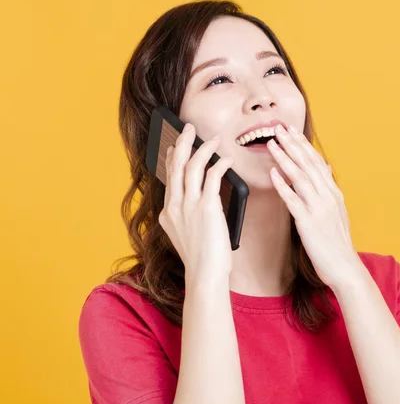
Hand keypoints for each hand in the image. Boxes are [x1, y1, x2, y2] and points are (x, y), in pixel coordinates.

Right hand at [158, 123, 233, 285]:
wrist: (205, 275)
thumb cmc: (203, 260)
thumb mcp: (188, 236)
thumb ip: (189, 217)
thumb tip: (203, 202)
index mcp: (168, 214)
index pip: (168, 178)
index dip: (171, 159)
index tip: (174, 146)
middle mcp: (174, 206)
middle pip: (175, 165)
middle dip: (181, 143)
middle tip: (188, 128)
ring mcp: (188, 206)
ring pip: (191, 166)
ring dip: (203, 148)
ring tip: (213, 139)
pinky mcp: (206, 207)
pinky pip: (211, 176)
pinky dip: (219, 164)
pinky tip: (226, 159)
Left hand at [266, 124, 364, 289]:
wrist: (346, 268)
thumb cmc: (338, 243)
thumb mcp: (338, 212)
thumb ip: (329, 189)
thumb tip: (326, 169)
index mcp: (334, 193)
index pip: (317, 162)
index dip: (303, 144)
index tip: (291, 130)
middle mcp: (328, 197)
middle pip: (308, 164)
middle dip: (292, 144)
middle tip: (279, 127)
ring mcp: (319, 209)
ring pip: (300, 177)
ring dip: (285, 158)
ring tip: (272, 143)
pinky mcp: (308, 223)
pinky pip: (293, 200)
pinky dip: (282, 185)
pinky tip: (272, 174)